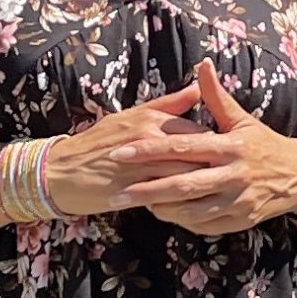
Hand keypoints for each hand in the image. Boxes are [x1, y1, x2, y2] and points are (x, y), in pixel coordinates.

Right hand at [37, 93, 218, 216]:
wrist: (61, 171)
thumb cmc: (97, 143)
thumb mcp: (130, 116)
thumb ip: (167, 104)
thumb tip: (197, 88)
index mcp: (150, 119)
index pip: (196, 129)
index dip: (215, 144)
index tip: (229, 154)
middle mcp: (148, 140)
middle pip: (196, 152)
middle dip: (217, 165)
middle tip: (235, 175)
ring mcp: (141, 166)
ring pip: (185, 175)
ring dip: (205, 185)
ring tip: (221, 193)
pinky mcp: (134, 190)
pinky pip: (167, 197)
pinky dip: (184, 203)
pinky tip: (196, 209)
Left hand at [100, 60, 296, 236]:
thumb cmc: (261, 143)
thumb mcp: (242, 118)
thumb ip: (216, 96)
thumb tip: (202, 63)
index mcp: (231, 146)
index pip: (184, 147)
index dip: (150, 150)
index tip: (121, 151)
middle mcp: (235, 175)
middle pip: (184, 186)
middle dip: (148, 190)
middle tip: (118, 193)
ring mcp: (238, 201)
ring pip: (192, 211)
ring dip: (162, 208)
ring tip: (135, 203)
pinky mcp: (241, 221)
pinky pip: (205, 225)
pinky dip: (181, 220)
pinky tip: (162, 212)